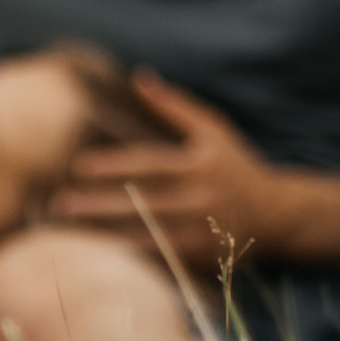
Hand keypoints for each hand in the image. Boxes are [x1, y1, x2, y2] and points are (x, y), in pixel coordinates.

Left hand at [46, 74, 292, 267]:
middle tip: (61, 205)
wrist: (278, 216)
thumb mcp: (213, 130)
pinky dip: (131, 261)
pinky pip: (161, 263)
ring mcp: (205, 234)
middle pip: (144, 204)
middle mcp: (205, 199)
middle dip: (99, 205)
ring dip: (108, 237)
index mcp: (203, 164)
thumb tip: (138, 78)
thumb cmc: (235, 166)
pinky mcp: (204, 261)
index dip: (115, 166)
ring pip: (149, 237)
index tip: (79, 167)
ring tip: (71, 234)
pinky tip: (100, 260)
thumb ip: (174, 106)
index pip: (151, 164)